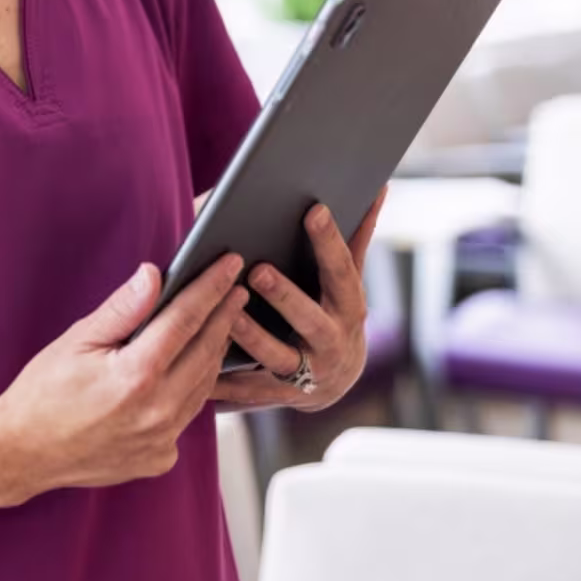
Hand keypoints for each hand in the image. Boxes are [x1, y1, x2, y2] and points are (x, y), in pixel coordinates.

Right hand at [0, 252, 249, 503]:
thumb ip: (122, 309)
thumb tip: (153, 276)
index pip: (186, 319)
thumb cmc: (42, 394)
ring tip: (219, 323)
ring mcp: (162, 439)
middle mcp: (157, 411)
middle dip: (224, 316)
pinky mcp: (160, 458)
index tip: (229, 265)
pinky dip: (191, 389)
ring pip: (203, 386)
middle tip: (235, 290)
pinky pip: (187, 416)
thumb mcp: (76, 341)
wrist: (24, 453)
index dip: (211, 287)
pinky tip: (187, 370)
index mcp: (136, 375)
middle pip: (206, 351)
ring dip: (213, 352)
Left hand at [212, 185, 387, 412]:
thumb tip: (378, 185)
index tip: (313, 209)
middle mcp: (332, 341)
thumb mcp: (347, 279)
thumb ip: (356, 236)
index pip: (341, 270)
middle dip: (286, 296)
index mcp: (348, 306)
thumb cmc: (333, 312)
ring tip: (225, 315)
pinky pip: (250, 391)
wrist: (336, 380)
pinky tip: (202, 373)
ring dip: (251, 337)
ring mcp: (307, 372)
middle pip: (310, 319)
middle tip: (257, 269)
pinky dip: (226, 385)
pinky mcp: (281, 396)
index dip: (329, 241)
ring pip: (277, 357)